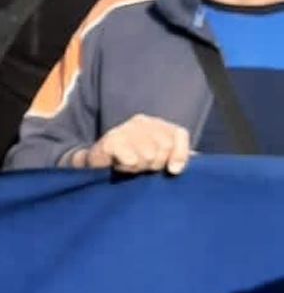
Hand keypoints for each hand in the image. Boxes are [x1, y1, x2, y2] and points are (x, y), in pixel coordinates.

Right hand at [76, 114, 190, 173]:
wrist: (94, 166)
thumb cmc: (128, 162)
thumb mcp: (156, 158)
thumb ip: (176, 156)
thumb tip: (197, 157)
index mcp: (156, 124)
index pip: (178, 134)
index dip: (179, 154)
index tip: (173, 171)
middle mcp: (142, 121)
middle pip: (164, 147)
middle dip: (154, 164)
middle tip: (141, 166)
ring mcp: (125, 128)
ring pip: (148, 155)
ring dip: (139, 167)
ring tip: (129, 166)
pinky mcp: (111, 140)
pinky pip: (131, 158)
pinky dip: (127, 167)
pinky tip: (119, 165)